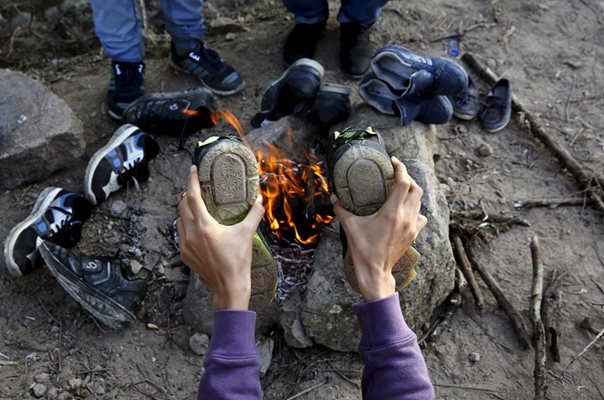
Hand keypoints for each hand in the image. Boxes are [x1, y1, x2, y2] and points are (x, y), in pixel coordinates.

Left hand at [177, 165, 264, 309]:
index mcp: (204, 226)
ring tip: (195, 205)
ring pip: (179, 220)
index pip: (192, 197)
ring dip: (185, 210)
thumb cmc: (237, 260)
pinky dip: (186, 226)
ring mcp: (185, 245)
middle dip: (187, 194)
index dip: (191, 181)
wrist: (229, 286)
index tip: (193, 170)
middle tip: (195, 187)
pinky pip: (180, 234)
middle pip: (182, 206)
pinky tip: (195, 227)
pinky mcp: (185, 255)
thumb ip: (254, 214)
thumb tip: (259, 200)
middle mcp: (190, 234)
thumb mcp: (247, 234)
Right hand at [331, 157, 427, 301]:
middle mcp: (406, 217)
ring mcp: (412, 226)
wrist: (375, 271)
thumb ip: (341, 210)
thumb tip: (333, 197)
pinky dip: (416, 209)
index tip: (393, 162)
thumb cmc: (363, 249)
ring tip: (400, 189)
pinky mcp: (413, 234)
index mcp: (392, 212)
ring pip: (419, 202)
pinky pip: (421, 216)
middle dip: (407, 178)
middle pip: (416, 188)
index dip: (400, 169)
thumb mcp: (350, 226)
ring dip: (412, 192)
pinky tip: (406, 210)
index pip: (404, 183)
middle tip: (396, 174)